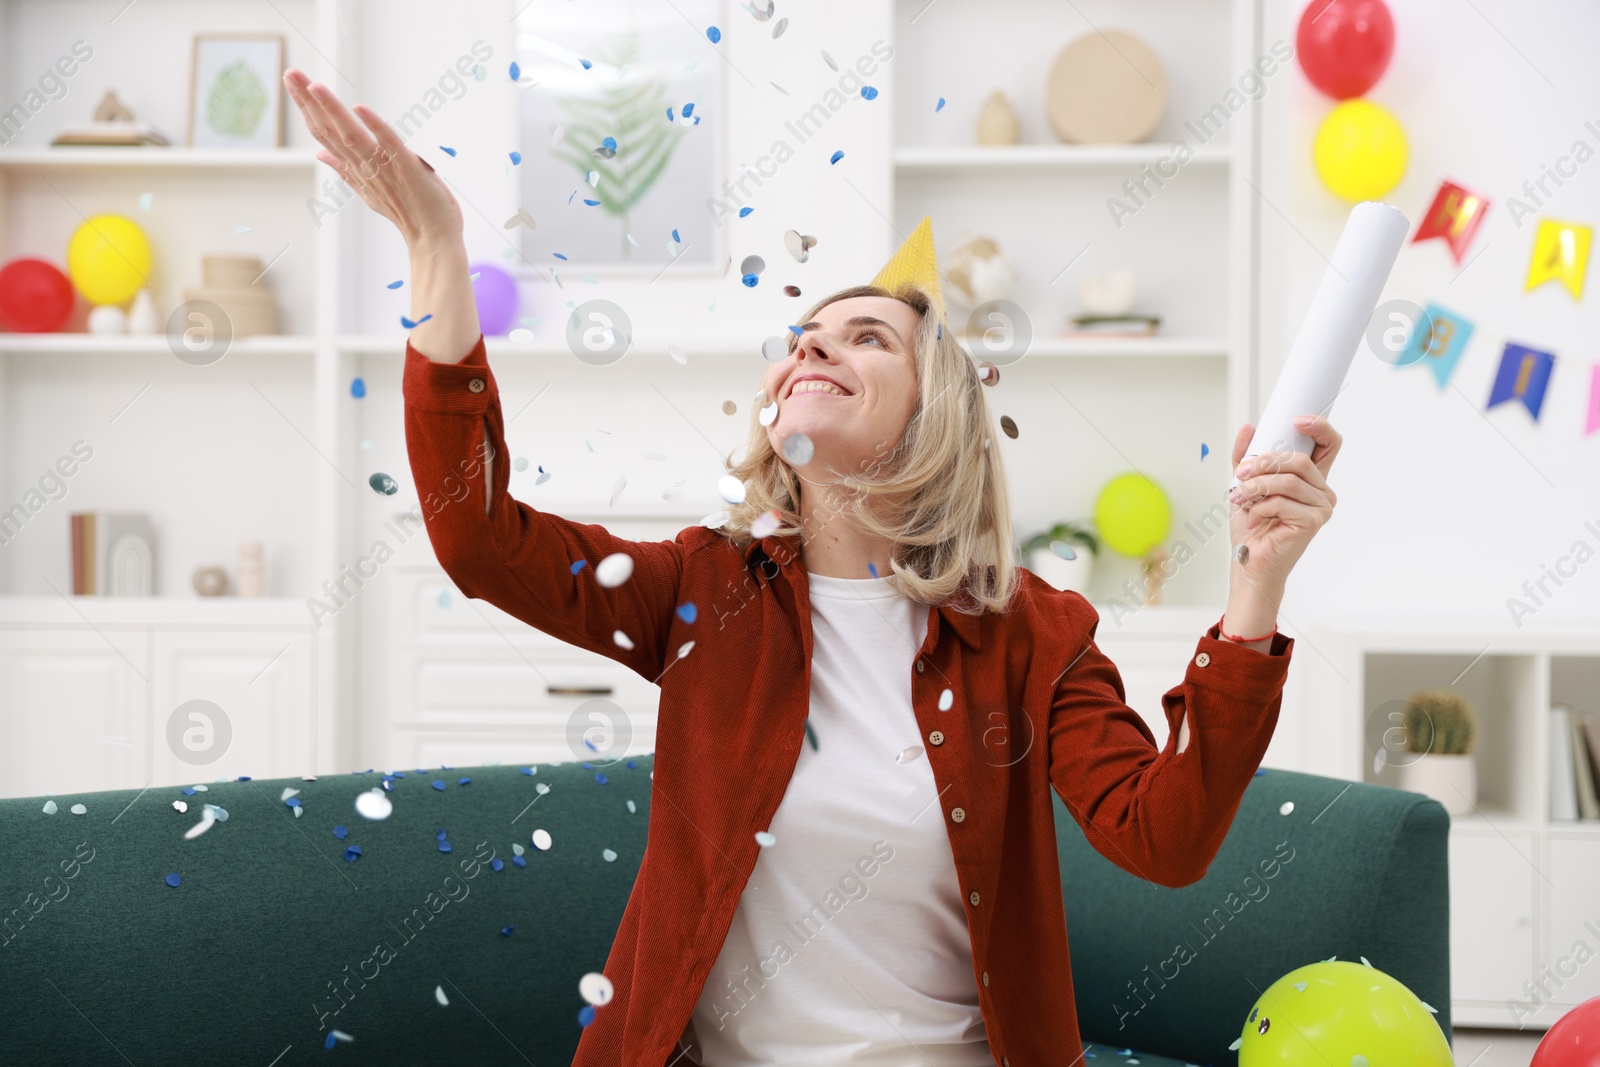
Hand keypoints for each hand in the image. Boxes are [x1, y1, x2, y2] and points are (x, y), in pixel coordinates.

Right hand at [282, 68, 462, 247]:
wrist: (434, 239)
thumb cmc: (408, 212)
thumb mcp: (369, 189)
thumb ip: (345, 169)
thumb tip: (320, 154)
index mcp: (355, 168)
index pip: (324, 133)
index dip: (307, 108)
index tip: (291, 81)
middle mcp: (364, 167)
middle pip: (331, 131)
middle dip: (309, 103)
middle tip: (290, 73)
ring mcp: (384, 169)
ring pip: (353, 137)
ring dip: (334, 111)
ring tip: (315, 86)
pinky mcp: (408, 169)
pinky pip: (390, 146)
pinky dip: (376, 127)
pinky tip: (360, 109)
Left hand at [1226, 414, 1340, 589]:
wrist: (1249, 561)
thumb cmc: (1252, 527)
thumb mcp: (1245, 484)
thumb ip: (1246, 457)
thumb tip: (1248, 428)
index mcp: (1311, 479)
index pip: (1329, 445)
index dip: (1319, 427)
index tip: (1296, 420)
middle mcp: (1322, 492)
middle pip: (1299, 460)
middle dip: (1264, 463)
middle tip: (1240, 474)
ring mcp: (1321, 508)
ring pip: (1288, 481)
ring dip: (1256, 486)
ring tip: (1239, 497)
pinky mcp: (1313, 522)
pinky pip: (1282, 503)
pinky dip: (1259, 507)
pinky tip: (1252, 517)